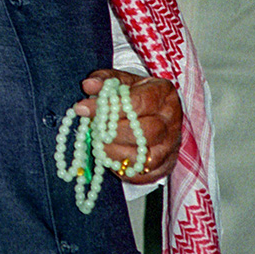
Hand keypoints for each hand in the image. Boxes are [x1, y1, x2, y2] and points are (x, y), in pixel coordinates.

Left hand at [76, 69, 181, 184]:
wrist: (156, 116)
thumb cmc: (137, 96)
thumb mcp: (122, 82)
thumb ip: (105, 81)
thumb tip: (88, 85)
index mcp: (163, 93)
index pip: (139, 101)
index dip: (110, 106)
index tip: (83, 108)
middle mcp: (170, 120)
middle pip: (145, 131)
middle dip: (114, 131)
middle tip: (94, 129)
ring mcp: (170, 145)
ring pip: (143, 155)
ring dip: (114, 150)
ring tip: (98, 143)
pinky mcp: (164, 165)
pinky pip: (142, 172)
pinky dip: (121, 167)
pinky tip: (107, 157)